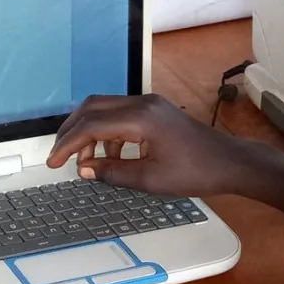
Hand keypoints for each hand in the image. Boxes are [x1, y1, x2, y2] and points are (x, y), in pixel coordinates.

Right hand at [46, 94, 263, 198]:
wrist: (230, 163)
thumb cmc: (197, 172)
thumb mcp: (150, 179)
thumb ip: (112, 173)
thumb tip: (83, 169)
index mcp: (141, 118)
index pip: (91, 125)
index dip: (67, 144)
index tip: (53, 162)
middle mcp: (143, 104)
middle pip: (92, 107)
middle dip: (71, 131)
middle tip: (59, 156)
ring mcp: (150, 104)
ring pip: (105, 109)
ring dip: (89, 132)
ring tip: (87, 162)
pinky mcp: (155, 111)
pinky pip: (121, 115)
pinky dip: (107, 133)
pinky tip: (111, 157)